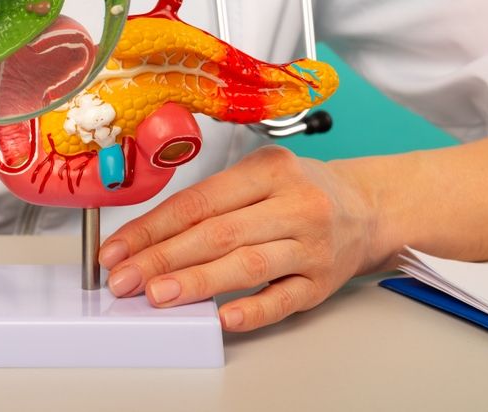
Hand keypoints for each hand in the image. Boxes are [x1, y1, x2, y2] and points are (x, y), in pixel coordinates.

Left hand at [98, 146, 381, 331]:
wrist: (369, 207)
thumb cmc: (299, 190)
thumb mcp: (258, 175)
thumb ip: (211, 200)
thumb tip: (148, 236)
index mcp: (268, 170)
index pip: (198, 201)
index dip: (152, 227)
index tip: (118, 249)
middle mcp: (293, 205)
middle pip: (218, 233)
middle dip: (162, 257)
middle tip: (125, 278)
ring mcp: (312, 245)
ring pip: (248, 264)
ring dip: (198, 282)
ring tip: (158, 295)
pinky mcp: (324, 282)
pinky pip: (284, 299)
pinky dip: (252, 309)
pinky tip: (222, 317)